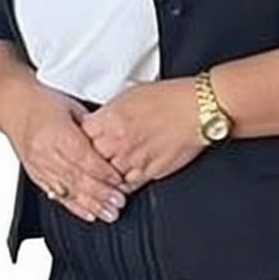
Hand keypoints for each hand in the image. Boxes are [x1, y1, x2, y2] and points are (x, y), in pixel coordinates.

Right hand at [2, 81, 132, 223]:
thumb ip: (92, 127)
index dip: (102, 171)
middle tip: (119, 201)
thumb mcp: (72, 107)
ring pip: (67, 190)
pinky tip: (89, 214)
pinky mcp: (35, 176)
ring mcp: (38, 166)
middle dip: (100, 193)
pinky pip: (56, 195)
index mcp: (56, 131)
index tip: (119, 180)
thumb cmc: (43, 102)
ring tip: (109, 213)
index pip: (82, 156)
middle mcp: (45, 151)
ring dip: (91, 204)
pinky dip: (74, 206)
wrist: (13, 106)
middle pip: (76, 177)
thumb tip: (116, 142)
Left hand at [78, 78, 205, 190]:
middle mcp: (118, 140)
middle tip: (92, 158)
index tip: (81, 140)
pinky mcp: (149, 172)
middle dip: (91, 158)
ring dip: (106, 175)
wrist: (197, 109)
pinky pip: (127, 186)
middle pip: (90, 158)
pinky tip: (122, 182)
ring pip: (107, 176)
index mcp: (110, 118)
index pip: (81, 134)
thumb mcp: (131, 93)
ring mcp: (133, 158)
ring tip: (106, 174)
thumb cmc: (170, 97)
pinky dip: (123, 186)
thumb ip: (111, 111)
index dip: (81, 138)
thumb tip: (99, 120)